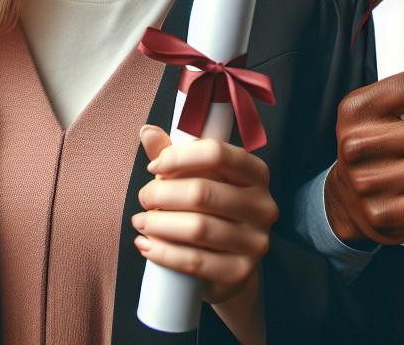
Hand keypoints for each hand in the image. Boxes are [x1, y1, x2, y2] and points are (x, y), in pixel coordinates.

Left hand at [132, 126, 277, 305]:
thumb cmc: (213, 210)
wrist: (230, 263)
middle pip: (203, 192)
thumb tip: (146, 131)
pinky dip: (164, 252)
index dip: (179, 157)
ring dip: (159, 224)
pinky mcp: (240, 271)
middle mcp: (263, 205)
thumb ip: (175, 156)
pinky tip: (146, 245)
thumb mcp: (200, 178)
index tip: (154, 166)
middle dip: (163, 193)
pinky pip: (195, 261)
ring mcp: (255, 241)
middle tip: (144, 197)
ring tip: (140, 221)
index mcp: (256, 173)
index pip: (217, 153)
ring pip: (198, 228)